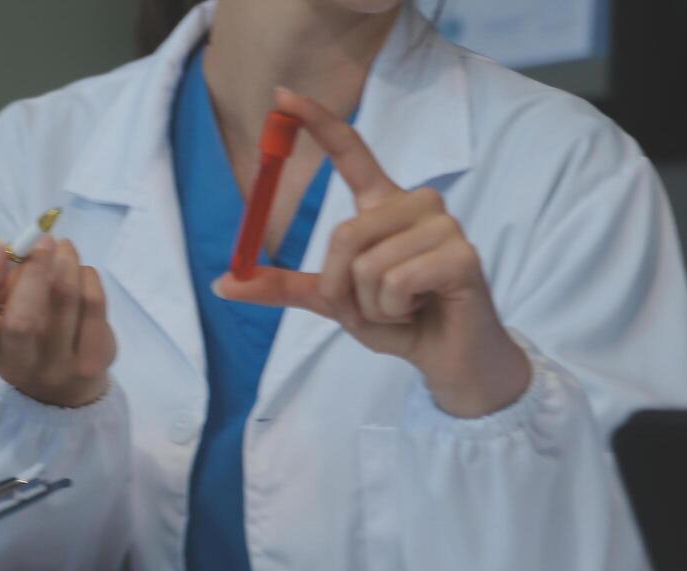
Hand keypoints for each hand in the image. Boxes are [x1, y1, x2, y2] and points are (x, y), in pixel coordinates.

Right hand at [0, 235, 115, 408]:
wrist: (64, 380)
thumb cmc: (20, 327)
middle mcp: (17, 367)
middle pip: (21, 322)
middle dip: (33, 272)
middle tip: (43, 239)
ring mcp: (56, 369)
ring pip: (64, 301)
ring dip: (66, 262)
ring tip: (64, 247)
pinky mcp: (91, 363)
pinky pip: (92, 305)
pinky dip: (87, 276)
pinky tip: (82, 272)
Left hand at [214, 89, 530, 418]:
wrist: (448, 357)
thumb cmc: (398, 320)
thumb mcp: (333, 301)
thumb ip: (284, 287)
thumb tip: (223, 283)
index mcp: (383, 205)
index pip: (351, 152)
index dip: (318, 123)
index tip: (282, 96)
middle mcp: (416, 203)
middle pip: (343, 233)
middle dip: (341, 287)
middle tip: (374, 306)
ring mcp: (444, 225)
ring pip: (367, 264)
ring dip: (371, 305)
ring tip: (404, 307)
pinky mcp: (463, 255)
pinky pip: (394, 283)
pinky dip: (394, 311)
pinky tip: (421, 310)